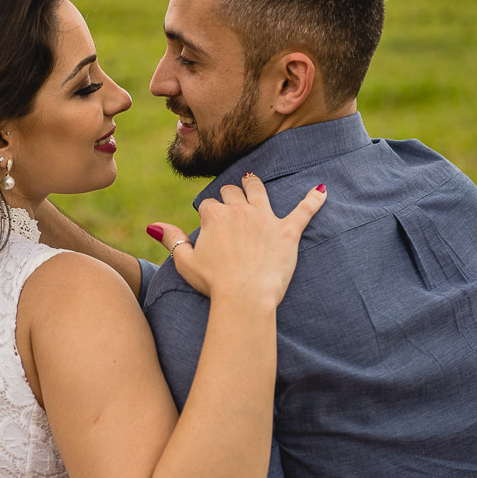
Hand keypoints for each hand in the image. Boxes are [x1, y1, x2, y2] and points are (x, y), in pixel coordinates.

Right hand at [148, 174, 325, 304]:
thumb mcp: (185, 261)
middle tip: (230, 203)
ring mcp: (265, 218)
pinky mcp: (287, 231)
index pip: (209, 204)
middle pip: (232, 192)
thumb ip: (171, 239)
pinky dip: (314, 199)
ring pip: (259, 190)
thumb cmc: (213, 282)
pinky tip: (322, 190)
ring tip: (253, 180)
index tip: (209, 226)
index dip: (208, 214)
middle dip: (229, 195)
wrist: (244, 297)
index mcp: (214, 215)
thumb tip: (153, 226)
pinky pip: (304, 210)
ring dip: (254, 184)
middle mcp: (239, 209)